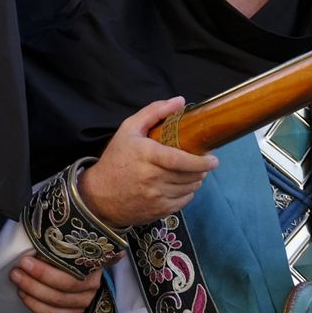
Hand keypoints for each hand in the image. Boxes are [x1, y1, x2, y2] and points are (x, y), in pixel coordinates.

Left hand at [10, 253, 100, 312]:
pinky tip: (25, 295)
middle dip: (35, 280)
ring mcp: (84, 301)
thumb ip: (55, 244)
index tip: (25, 261)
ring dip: (32, 293)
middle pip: (62, 287)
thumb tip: (31, 243)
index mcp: (92, 263)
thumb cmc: (69, 251)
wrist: (78, 266)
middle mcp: (91, 284)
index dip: (45, 269)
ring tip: (17, 281)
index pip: (69, 269)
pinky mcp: (74, 312)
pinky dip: (36, 306)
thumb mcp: (67, 244)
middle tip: (16, 272)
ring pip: (57, 303)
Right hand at [77, 98, 218, 227]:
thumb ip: (154, 112)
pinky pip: (183, 202)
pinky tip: (180, 185)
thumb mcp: (128, 129)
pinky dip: (187, 193)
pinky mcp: (158, 211)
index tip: (213, 159)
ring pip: (189, 189)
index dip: (201, 161)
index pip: (181, 160)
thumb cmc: (116, 158)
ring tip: (192, 173)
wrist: (99, 194)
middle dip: (201, 169)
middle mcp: (153, 178)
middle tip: (203, 163)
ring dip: (195, 180)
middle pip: (189, 175)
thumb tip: (180, 101)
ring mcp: (156, 197)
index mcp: (147, 155)